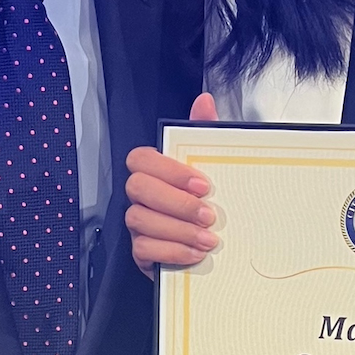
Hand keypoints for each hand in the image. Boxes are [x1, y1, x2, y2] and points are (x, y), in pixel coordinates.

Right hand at [125, 91, 219, 277]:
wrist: (216, 247)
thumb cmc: (208, 201)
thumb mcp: (214, 165)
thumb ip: (205, 132)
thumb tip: (204, 100)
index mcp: (157, 172)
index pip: (141, 159)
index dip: (169, 170)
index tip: (203, 185)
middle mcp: (142, 196)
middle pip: (137, 188)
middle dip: (175, 202)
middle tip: (208, 215)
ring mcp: (138, 224)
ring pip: (139, 219)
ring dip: (178, 231)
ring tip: (209, 240)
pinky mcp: (141, 252)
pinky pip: (143, 250)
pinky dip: (172, 252)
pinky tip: (196, 254)